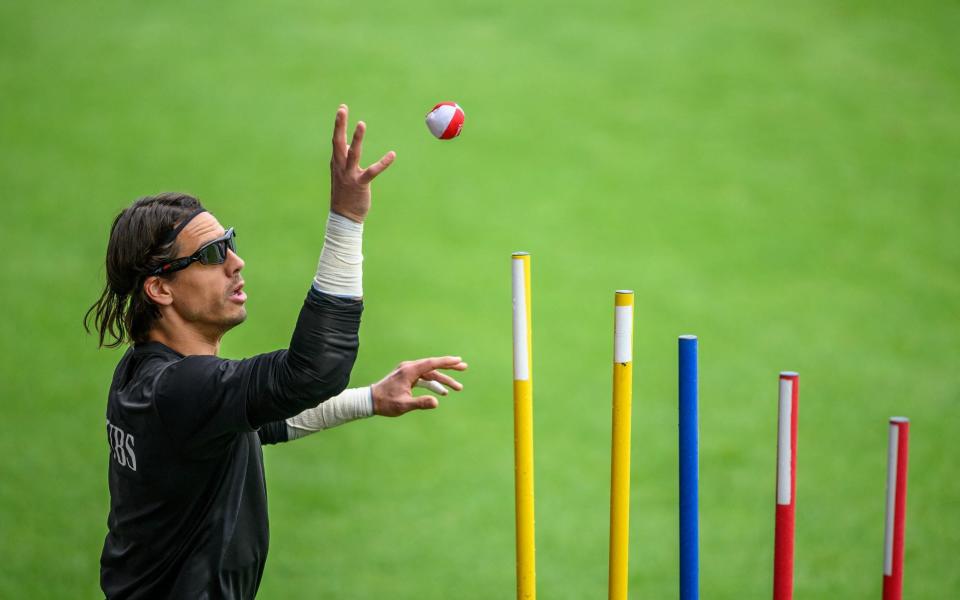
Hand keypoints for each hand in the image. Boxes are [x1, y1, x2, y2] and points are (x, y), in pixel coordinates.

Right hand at [330, 104, 395, 222]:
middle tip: (342, 109)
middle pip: (338, 142)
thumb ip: (344, 158)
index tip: (342, 108)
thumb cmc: (344, 193)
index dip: (339, 124)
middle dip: (340, 125)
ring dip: (357, 138)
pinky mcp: (360, 184)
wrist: (344, 216)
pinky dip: (382, 163)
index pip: (336, 140)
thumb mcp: (341, 173)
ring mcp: (349, 175)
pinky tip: (392, 155)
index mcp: (337, 162)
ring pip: (353, 153)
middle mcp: (340, 166)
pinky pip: (372, 172)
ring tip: (361, 123)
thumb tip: (347, 145)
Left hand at [371, 356, 467, 416]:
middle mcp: (409, 368)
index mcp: (409, 371)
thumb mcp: (404, 405)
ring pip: (430, 373)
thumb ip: (420, 403)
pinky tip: (443, 392)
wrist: (370, 400)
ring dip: (443, 379)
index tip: (459, 361)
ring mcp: (408, 371)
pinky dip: (433, 384)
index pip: (431, 363)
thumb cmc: (385, 403)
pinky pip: (424, 378)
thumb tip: (436, 402)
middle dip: (449, 367)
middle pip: (433, 365)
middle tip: (464, 367)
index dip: (446, 362)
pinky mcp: (407, 377)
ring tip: (458, 387)